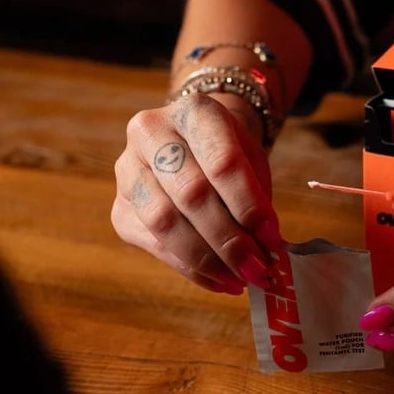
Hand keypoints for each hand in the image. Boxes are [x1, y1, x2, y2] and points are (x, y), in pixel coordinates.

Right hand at [111, 93, 283, 293]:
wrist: (194, 141)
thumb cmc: (230, 152)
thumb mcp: (252, 162)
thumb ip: (257, 199)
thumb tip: (266, 251)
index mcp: (194, 112)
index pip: (223, 163)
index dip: (249, 206)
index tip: (274, 240)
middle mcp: (150, 133)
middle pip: (191, 194)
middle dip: (230, 240)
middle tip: (259, 269)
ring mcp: (127, 170)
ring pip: (164, 221)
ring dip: (208, 259)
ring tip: (240, 280)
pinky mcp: (119, 207)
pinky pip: (153, 244)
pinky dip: (191, 268)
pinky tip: (219, 281)